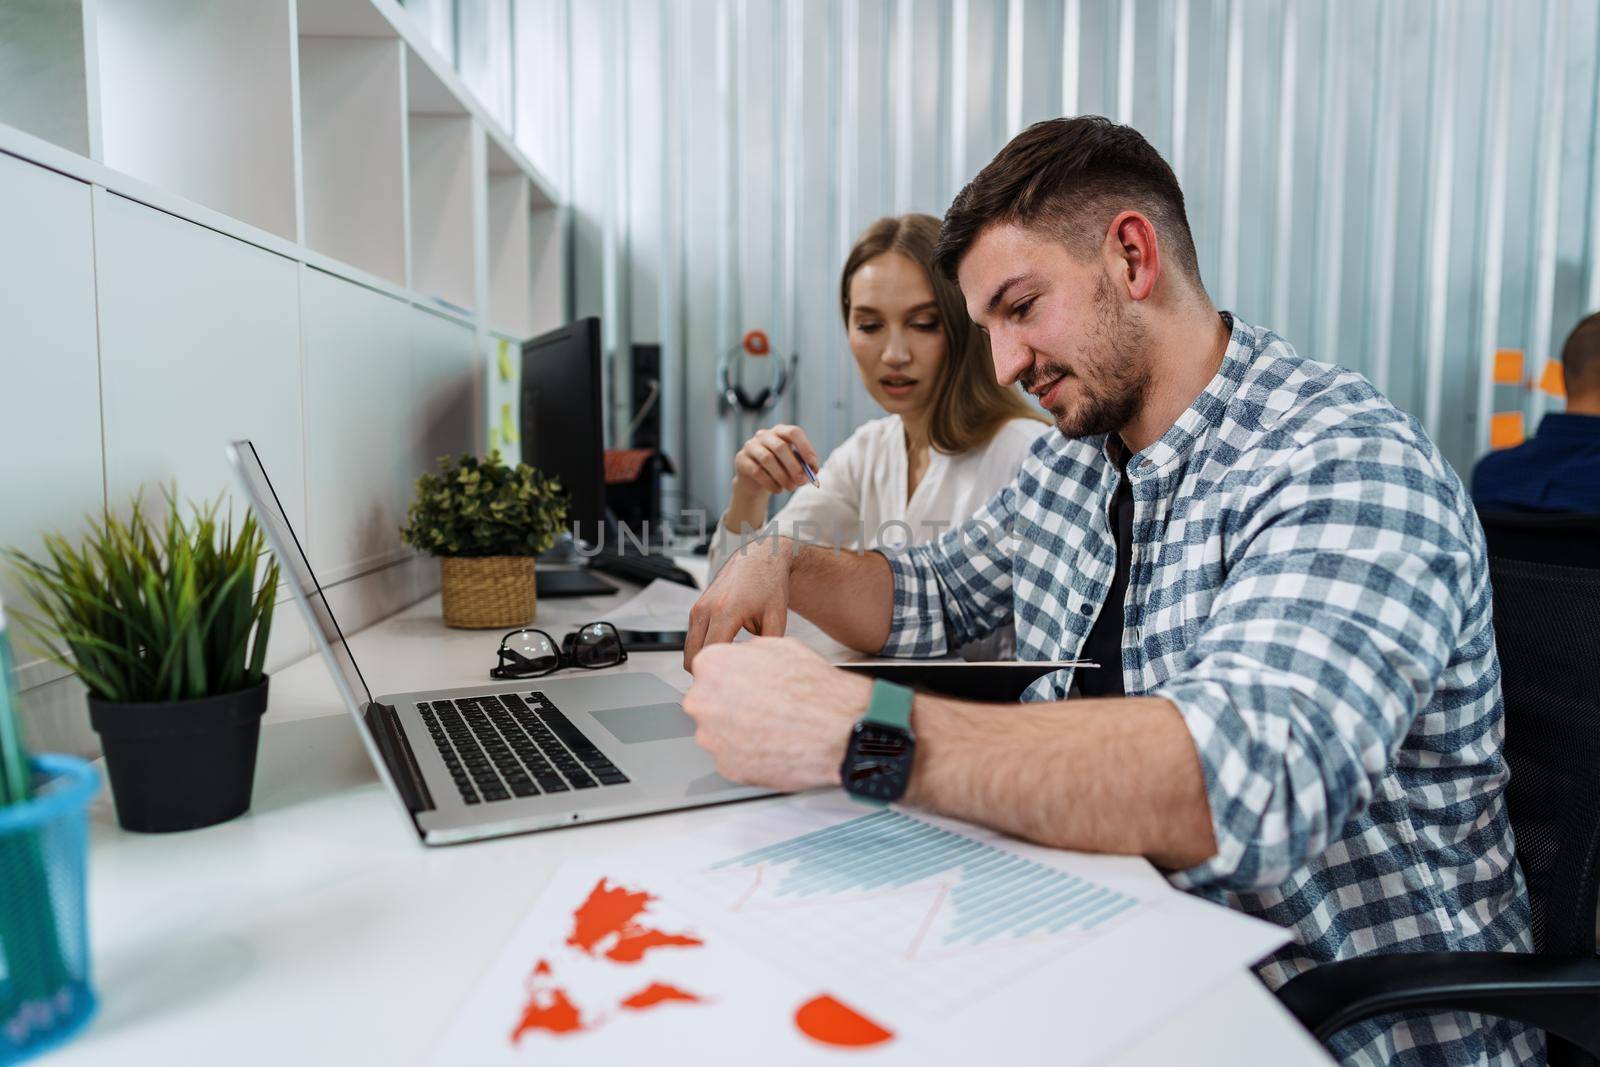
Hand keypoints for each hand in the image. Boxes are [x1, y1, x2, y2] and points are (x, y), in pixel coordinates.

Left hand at [683, 638, 871, 790]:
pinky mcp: (726, 766)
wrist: (838, 728)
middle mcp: (704, 701)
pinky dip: (749, 755)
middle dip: (731, 706)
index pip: (708, 672)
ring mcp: (712, 737)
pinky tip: (772, 745)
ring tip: (772, 728)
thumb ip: (748, 652)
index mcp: (712, 666)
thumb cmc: (815, 690)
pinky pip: (732, 758)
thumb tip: (742, 656)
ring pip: (719, 733)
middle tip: (761, 708)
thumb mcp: (780, 646)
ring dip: (739, 732)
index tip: (744, 687)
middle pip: (709, 703)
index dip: (732, 680)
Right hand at [684, 537, 795, 668]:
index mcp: (725, 611)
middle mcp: (706, 609)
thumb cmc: (769, 584)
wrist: (761, 557)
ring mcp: (698, 608)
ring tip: (729, 664)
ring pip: (689, 649)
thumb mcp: (776, 617)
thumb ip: (766, 646)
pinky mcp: (697, 608)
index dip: (719, 673)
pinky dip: (704, 648)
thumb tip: (759, 669)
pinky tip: (727, 649)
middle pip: (693, 656)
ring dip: (705, 659)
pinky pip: (693, 638)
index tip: (732, 684)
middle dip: (708, 671)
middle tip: (729, 681)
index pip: (710, 654)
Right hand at [732, 425, 820, 496]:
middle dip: (794, 466)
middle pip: (780, 447)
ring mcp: (750, 446)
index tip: (813, 464)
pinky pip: (756, 471)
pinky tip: (778, 490)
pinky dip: (770, 483)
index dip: (805, 447)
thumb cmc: (780, 469)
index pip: (793, 432)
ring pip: (767, 459)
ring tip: (791, 488)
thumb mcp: (793, 466)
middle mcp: (764, 435)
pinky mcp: (741, 459)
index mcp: (780, 431)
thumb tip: (813, 471)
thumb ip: (803, 466)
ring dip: (782, 476)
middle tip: (802, 481)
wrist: (756, 480)